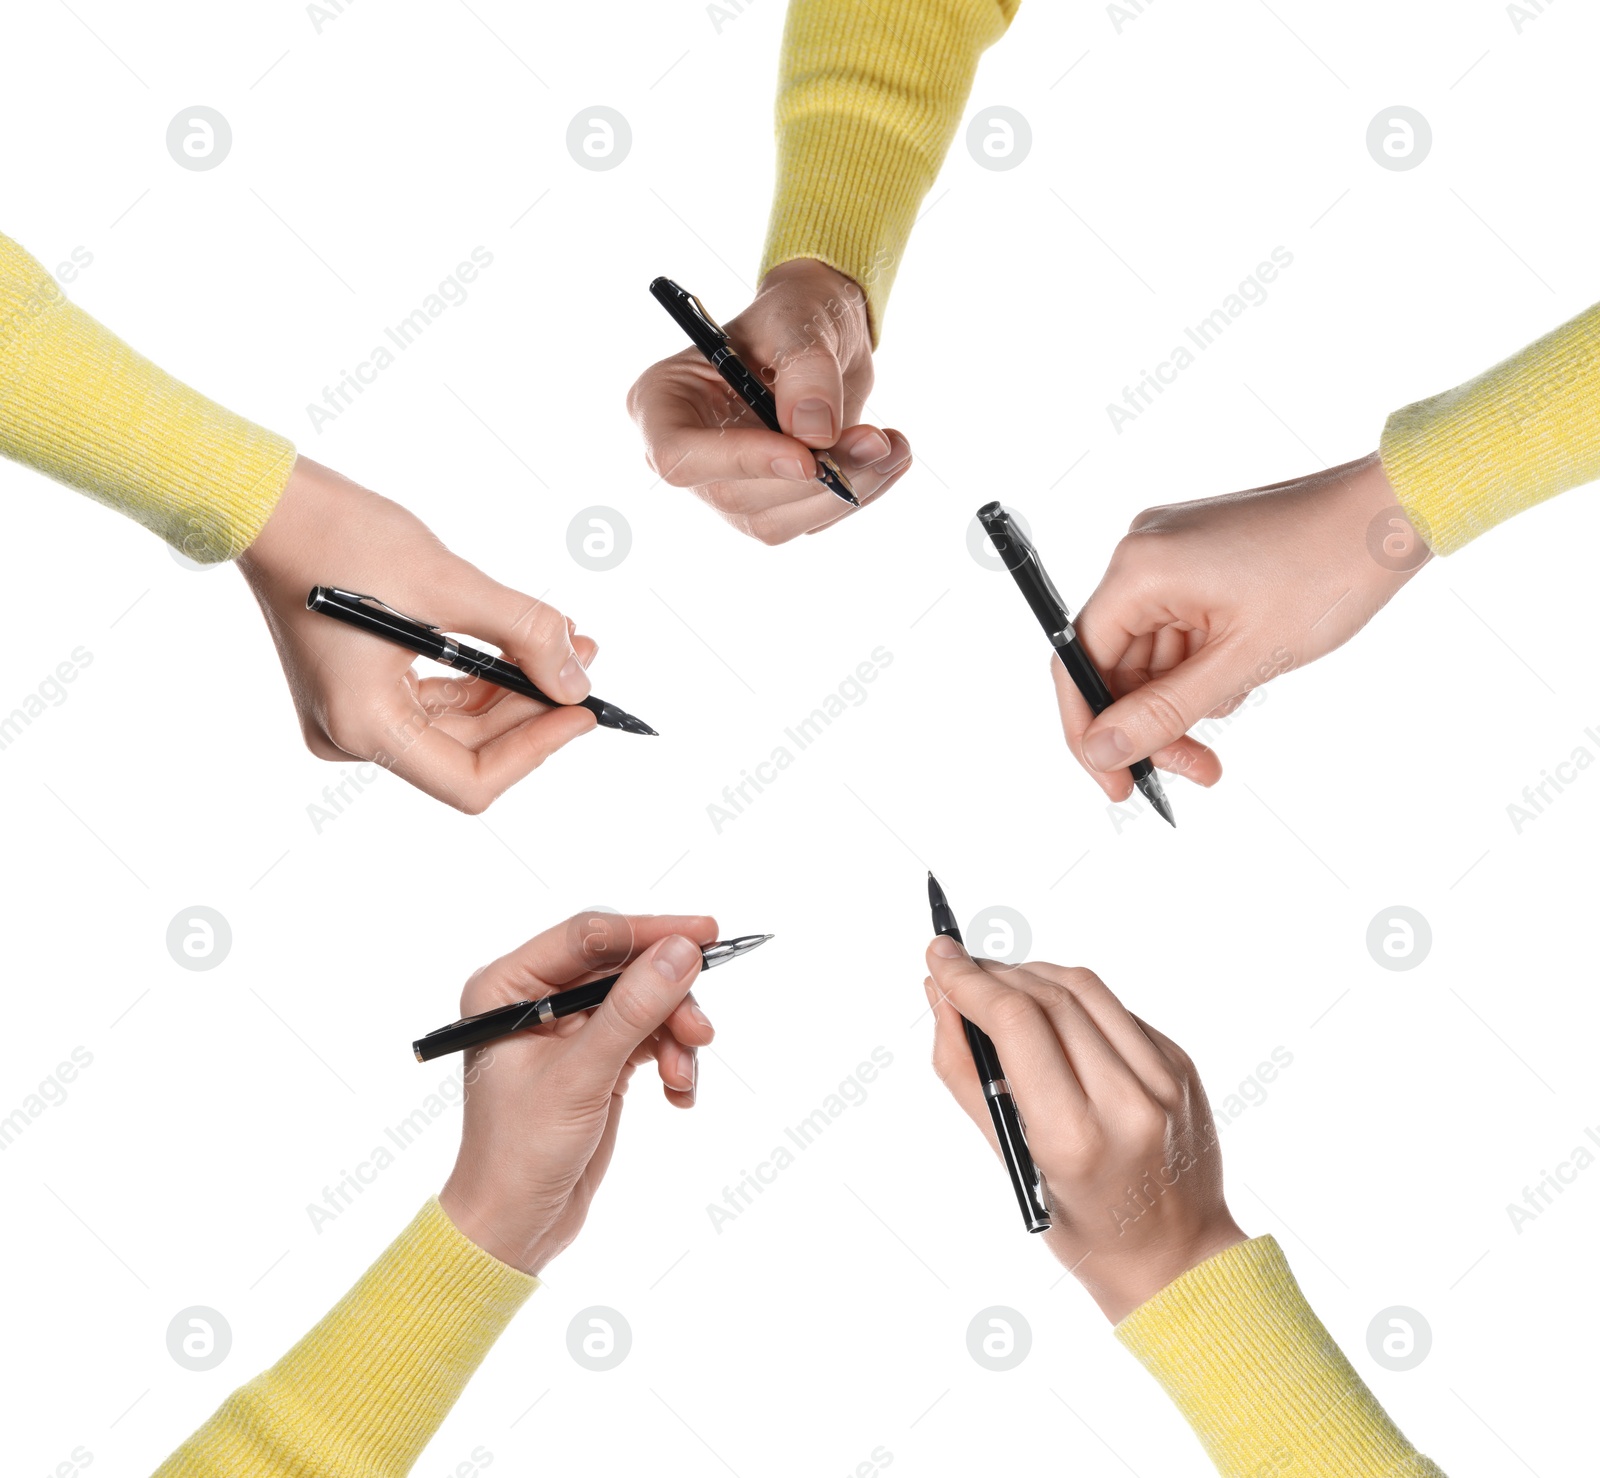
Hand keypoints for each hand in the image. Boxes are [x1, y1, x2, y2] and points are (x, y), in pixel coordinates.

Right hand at [238, 457, 600, 812]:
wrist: (271, 505)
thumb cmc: (343, 538)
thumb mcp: (449, 584)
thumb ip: (524, 634)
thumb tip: (577, 681)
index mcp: (363, 724)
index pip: (473, 778)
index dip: (537, 748)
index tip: (584, 712)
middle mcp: (351, 734)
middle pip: (471, 750)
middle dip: (535, 708)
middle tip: (585, 662)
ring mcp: (352, 715)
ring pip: (460, 725)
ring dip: (515, 688)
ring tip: (567, 643)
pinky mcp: (359, 690)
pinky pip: (437, 700)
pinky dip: (482, 676)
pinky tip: (525, 643)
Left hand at [440, 911, 719, 1273]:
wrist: (513, 1227)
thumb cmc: (520, 1153)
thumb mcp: (580, 1077)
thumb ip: (632, 1010)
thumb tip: (682, 951)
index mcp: (508, 986)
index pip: (589, 937)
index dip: (649, 932)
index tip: (705, 935)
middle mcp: (536, 998)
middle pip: (624, 968)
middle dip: (667, 1000)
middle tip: (701, 1031)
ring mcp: (569, 1030)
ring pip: (643, 1002)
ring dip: (673, 1036)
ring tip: (681, 1078)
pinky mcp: (597, 1059)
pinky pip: (648, 1036)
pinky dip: (670, 1059)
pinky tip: (677, 1095)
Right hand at [627, 258, 911, 543]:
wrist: (824, 334)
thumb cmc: (794, 314)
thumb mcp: (798, 319)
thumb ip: (805, 368)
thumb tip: (815, 434)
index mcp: (663, 403)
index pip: (679, 456)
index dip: (741, 462)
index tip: (807, 458)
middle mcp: (690, 456)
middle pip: (736, 498)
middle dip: (815, 478)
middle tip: (877, 440)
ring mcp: (727, 488)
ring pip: (777, 522)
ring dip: (845, 491)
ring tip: (892, 444)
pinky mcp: (771, 507)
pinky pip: (811, 520)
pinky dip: (858, 493)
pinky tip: (887, 457)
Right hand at [925, 938, 1245, 1321]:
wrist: (1177, 1259)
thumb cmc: (1080, 1224)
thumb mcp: (1011, 1162)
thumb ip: (967, 1075)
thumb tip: (941, 996)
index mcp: (1076, 1136)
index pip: (1016, 1023)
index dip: (970, 980)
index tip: (939, 954)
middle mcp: (1128, 1100)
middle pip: (1049, 995)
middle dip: (995, 974)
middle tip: (959, 972)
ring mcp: (1164, 1079)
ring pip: (1085, 988)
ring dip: (1032, 975)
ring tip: (1001, 989)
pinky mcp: (1180, 1065)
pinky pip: (1115, 1010)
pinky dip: (1072, 1001)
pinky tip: (1052, 1020)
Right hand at [1058, 453, 1429, 798]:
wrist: (1394, 513)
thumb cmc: (1329, 571)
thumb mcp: (1244, 661)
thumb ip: (1164, 712)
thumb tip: (1102, 751)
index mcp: (1140, 569)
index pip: (1078, 661)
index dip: (1088, 729)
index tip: (1116, 780)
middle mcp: (1143, 554)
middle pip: (1114, 662)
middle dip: (1152, 721)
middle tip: (1195, 768)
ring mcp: (1171, 554)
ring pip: (1149, 654)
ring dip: (1182, 698)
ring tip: (1239, 707)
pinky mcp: (1199, 559)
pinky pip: (1177, 631)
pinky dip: (1201, 666)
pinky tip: (1243, 677)